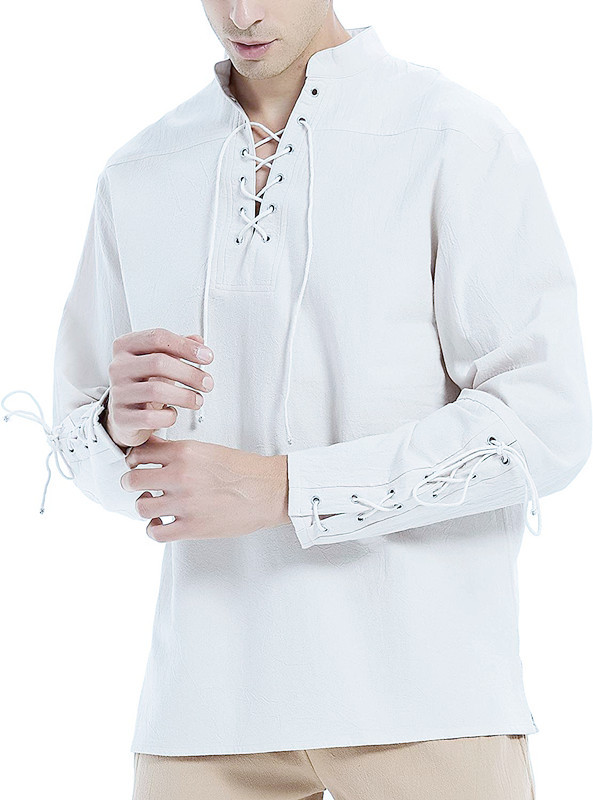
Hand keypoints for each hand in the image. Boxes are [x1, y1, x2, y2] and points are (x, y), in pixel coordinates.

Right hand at [103, 328, 213, 448]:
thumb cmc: (143, 384)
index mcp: (126, 347)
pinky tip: (173, 413)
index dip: (186, 346)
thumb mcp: (160, 361)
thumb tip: (198, 341)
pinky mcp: (121, 418)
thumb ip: (178, 348)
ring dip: (185, 396)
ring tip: (197, 400)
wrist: (125, 414)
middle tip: (207, 382)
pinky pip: (151, 417)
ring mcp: (118, 392)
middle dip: (190, 374)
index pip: (157, 338)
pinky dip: (169, 416)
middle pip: (158, 363)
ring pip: (156, 391)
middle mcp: (118, 367)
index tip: (206, 356)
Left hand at [120, 436, 288, 541]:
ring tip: (153, 504)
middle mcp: (181, 476)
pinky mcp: (192, 527)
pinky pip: (156, 533)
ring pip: (141, 507)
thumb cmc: (244, 470)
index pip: (140, 452)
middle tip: (137, 485)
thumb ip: (179, 450)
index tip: (136, 464)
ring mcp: (185, 503)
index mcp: (185, 452)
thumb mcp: (207, 449)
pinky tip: (161, 524)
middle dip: (131, 482)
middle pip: (133, 479)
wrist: (269, 490)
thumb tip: (154, 447)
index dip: (134, 459)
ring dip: (144, 506)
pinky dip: (154, 530)